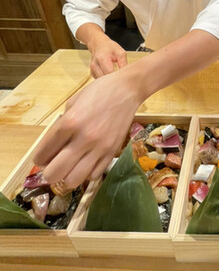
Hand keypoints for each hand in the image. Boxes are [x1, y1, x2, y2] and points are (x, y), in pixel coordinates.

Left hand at [33, 68, 141, 188]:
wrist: (126, 90)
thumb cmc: (98, 92)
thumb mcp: (72, 103)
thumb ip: (61, 126)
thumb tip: (52, 148)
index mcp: (70, 123)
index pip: (44, 153)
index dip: (38, 158)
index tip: (41, 158)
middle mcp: (84, 138)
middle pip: (56, 173)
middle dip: (49, 173)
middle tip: (52, 167)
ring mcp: (99, 148)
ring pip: (74, 180)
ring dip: (67, 177)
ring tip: (69, 168)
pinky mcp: (112, 152)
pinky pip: (94, 175)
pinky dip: (86, 173)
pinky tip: (85, 164)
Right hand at [88, 35, 127, 77]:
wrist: (98, 43)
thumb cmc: (109, 47)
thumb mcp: (120, 52)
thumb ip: (123, 63)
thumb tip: (127, 73)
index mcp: (102, 58)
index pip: (110, 73)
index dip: (117, 76)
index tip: (123, 76)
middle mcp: (95, 65)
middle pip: (105, 78)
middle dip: (113, 79)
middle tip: (120, 76)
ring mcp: (92, 69)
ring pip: (102, 81)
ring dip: (109, 80)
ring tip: (115, 74)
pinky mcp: (92, 73)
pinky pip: (99, 80)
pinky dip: (105, 79)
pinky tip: (109, 74)